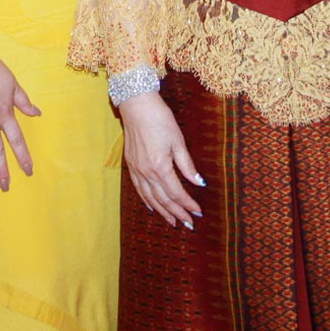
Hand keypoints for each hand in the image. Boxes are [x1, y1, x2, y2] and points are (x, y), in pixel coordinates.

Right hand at [118, 91, 204, 228]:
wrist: (137, 106)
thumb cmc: (160, 119)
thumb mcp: (178, 141)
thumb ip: (187, 165)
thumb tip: (199, 183)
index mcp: (160, 167)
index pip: (176, 193)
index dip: (187, 204)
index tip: (197, 213)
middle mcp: (146, 173)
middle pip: (163, 200)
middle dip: (177, 213)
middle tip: (188, 224)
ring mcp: (136, 170)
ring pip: (150, 198)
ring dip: (162, 211)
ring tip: (172, 222)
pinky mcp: (131, 165)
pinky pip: (139, 190)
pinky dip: (147, 201)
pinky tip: (152, 207)